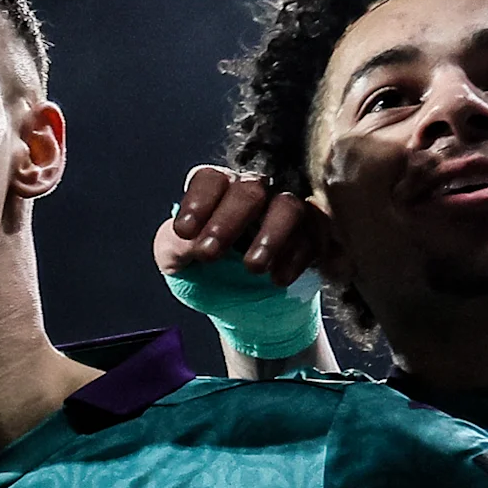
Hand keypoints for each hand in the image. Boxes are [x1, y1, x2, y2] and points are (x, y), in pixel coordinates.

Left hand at [156, 166, 325, 288]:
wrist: (238, 308)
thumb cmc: (203, 273)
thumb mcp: (175, 261)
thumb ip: (174, 246)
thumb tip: (191, 240)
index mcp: (216, 190)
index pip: (210, 179)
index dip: (198, 202)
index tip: (184, 232)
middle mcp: (253, 192)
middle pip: (250, 188)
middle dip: (228, 221)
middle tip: (209, 254)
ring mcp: (285, 212)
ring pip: (288, 206)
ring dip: (270, 235)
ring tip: (253, 268)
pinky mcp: (310, 236)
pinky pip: (314, 235)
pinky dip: (296, 257)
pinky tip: (278, 279)